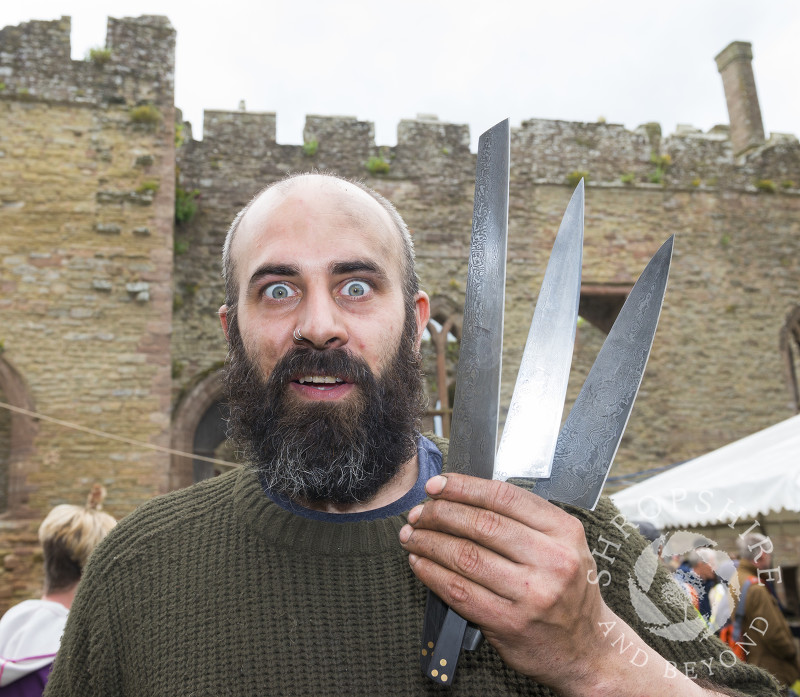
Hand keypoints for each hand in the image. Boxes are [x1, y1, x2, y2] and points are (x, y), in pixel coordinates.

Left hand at [398, 473, 608, 692]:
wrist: (587, 649)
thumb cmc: (568, 591)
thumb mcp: (564, 545)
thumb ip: (525, 520)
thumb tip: (464, 496)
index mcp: (564, 531)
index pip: (504, 497)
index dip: (464, 487)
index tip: (437, 485)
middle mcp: (552, 560)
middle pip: (481, 524)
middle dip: (440, 513)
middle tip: (419, 513)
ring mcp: (531, 595)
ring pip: (466, 556)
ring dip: (429, 542)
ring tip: (412, 536)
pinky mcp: (509, 623)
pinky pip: (459, 591)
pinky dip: (432, 573)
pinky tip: (420, 563)